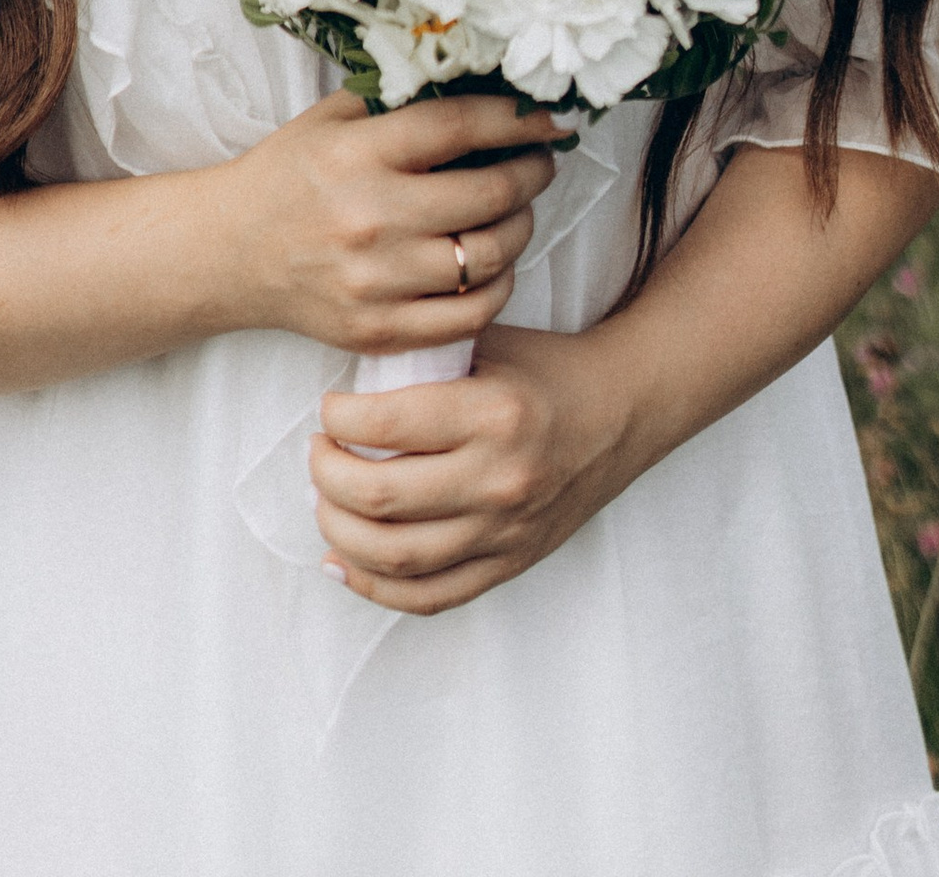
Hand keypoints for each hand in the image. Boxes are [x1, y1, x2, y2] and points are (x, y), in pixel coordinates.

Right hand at [216, 90, 561, 355]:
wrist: (231, 251)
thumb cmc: (290, 175)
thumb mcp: (333, 118)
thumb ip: (399, 99)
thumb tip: (482, 82)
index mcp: (359, 154)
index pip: (459, 126)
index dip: (516, 118)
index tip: (546, 116)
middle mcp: (370, 218)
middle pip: (488, 194)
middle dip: (532, 172)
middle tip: (540, 161)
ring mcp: (376, 282)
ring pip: (488, 258)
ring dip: (521, 228)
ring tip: (517, 210)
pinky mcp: (379, 331)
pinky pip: (470, 316)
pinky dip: (498, 287)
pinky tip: (494, 264)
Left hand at [307, 320, 632, 614]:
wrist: (620, 413)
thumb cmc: (544, 370)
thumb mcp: (488, 343)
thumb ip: (424, 359)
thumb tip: (346, 381)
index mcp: (492, 413)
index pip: (387, 424)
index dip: (338, 417)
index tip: (328, 408)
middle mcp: (499, 478)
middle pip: (382, 496)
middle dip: (326, 475)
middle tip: (317, 452)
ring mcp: (505, 530)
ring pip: (396, 556)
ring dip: (340, 531)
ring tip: (323, 501)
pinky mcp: (509, 564)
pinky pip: (429, 596)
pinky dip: (374, 587)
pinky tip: (340, 563)